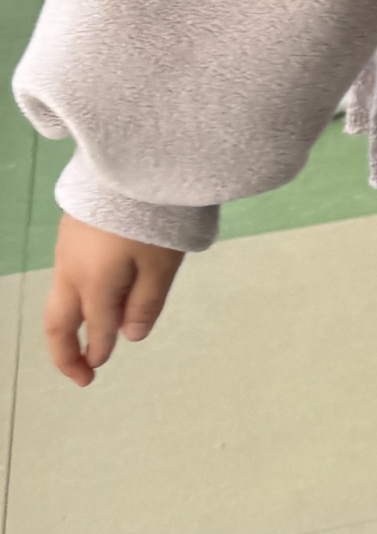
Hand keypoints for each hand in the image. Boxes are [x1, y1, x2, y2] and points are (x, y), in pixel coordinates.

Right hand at [44, 215, 182, 387]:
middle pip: (58, 320)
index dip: (97, 351)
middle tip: (79, 374)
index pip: (96, 328)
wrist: (137, 159)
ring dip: (71, 321)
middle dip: (64, 351)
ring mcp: (67, 247)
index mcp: (94, 284)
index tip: (97, 370)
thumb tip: (129, 337)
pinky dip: (76, 295)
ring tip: (88, 335)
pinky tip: (94, 294)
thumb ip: (146, 302)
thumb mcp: (161, 264)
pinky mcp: (72, 228)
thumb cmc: (154, 216)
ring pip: (60, 296)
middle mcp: (71, 269)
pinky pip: (67, 273)